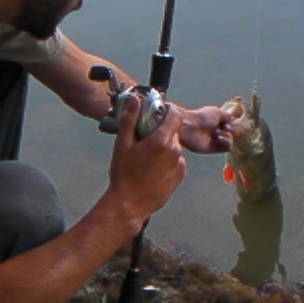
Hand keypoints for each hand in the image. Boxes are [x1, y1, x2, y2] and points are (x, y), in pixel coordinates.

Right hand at [108, 95, 185, 220]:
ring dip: (164, 148)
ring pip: (173, 147)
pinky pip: (176, 161)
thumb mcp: (122, 144)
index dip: (167, 112)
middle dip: (160, 132)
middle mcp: (175, 151)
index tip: (157, 114)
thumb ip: (130, 119)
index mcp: (161, 140)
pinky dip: (167, 161)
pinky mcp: (180, 176)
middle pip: (172, 132)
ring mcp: (180, 164)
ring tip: (146, 160)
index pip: (174, 115)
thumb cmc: (124, 175)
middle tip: (144, 142)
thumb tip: (134, 99)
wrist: (130, 204)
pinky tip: (153, 170)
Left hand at [176, 105, 234, 153]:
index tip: (227, 121)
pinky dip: (226, 143)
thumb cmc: (201, 117)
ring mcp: (215, 140)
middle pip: (233, 133)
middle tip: (225, 127)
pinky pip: (227, 148)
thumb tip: (233, 120)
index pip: (230, 124)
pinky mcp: (213, 148)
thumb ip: (227, 116)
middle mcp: (216, 130)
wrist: (187, 127)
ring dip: (227, 136)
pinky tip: (219, 138)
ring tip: (217, 134)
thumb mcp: (216, 112)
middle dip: (232, 129)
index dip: (232, 123)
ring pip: (231, 140)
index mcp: (216, 121)